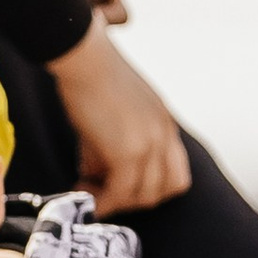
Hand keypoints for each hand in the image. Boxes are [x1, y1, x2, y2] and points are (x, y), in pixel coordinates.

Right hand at [49, 23, 191, 212]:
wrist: (81, 55)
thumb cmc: (89, 75)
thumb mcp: (113, 112)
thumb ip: (112, 145)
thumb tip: (94, 176)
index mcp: (164, 122)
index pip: (176, 172)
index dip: (152, 187)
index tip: (122, 187)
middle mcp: (165, 134)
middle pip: (169, 188)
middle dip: (136, 199)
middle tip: (103, 193)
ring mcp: (150, 143)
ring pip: (145, 195)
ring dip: (117, 202)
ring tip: (88, 191)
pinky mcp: (128, 151)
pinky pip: (120, 192)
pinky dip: (103, 202)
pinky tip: (83, 197)